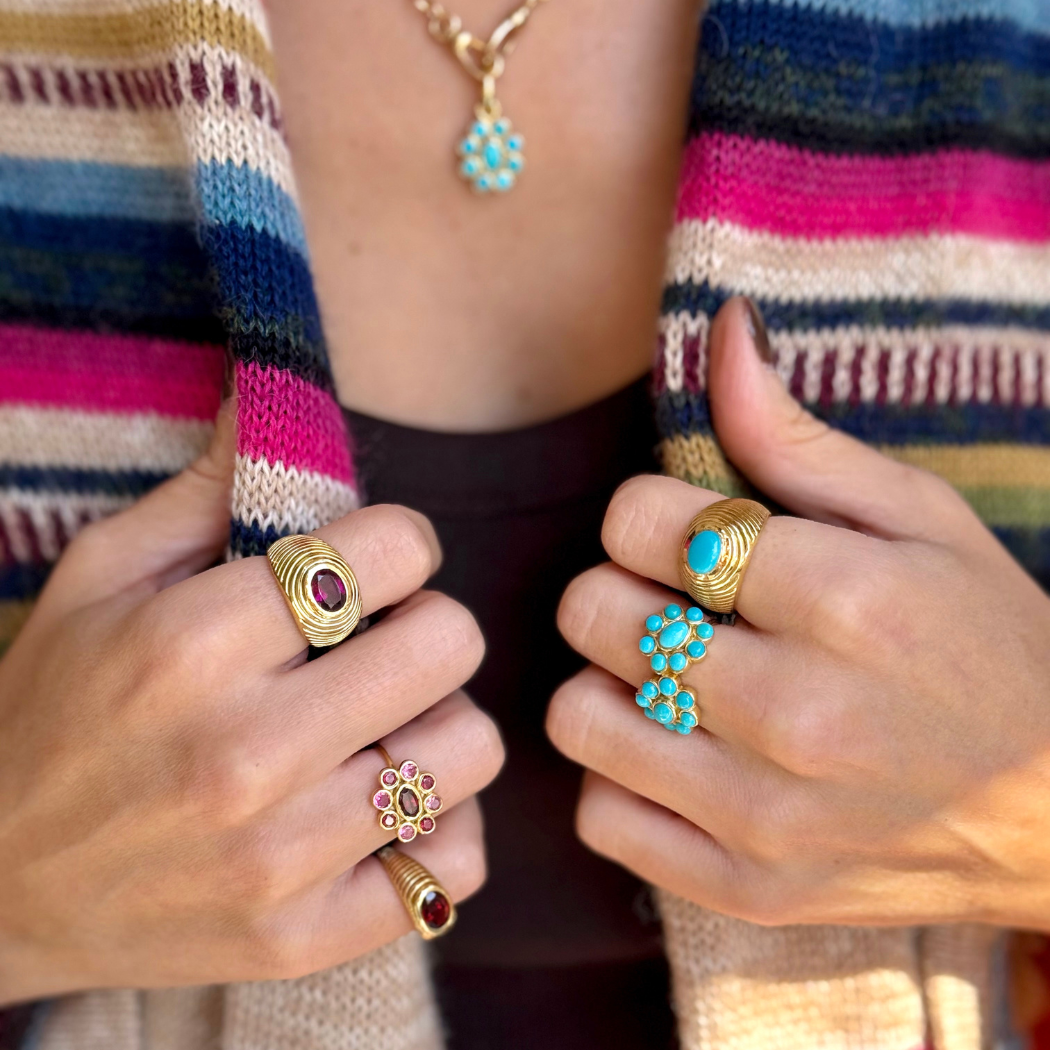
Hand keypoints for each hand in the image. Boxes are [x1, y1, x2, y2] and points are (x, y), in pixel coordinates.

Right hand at [0, 401, 502, 1003]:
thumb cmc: (56, 709)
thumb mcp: (99, 578)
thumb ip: (204, 487)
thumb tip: (277, 394)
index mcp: (193, 644)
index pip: (396, 548)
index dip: (397, 543)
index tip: (370, 566)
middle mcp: (244, 752)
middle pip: (452, 642)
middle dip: (426, 625)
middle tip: (380, 644)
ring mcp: (279, 859)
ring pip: (470, 749)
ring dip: (440, 725)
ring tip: (383, 727)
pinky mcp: (303, 938)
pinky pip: (456, 865)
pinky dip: (441, 829)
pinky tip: (388, 809)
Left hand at [549, 297, 1049, 929]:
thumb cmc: (982, 642)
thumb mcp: (915, 518)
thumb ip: (796, 435)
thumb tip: (722, 328)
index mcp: (841, 600)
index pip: (639, 521)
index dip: (646, 512)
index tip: (687, 533)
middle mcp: (794, 713)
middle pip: (594, 612)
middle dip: (619, 587)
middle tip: (673, 599)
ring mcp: (763, 817)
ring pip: (577, 715)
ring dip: (608, 680)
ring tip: (666, 675)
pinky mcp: (744, 887)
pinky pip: (600, 814)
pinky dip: (619, 773)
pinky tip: (675, 751)